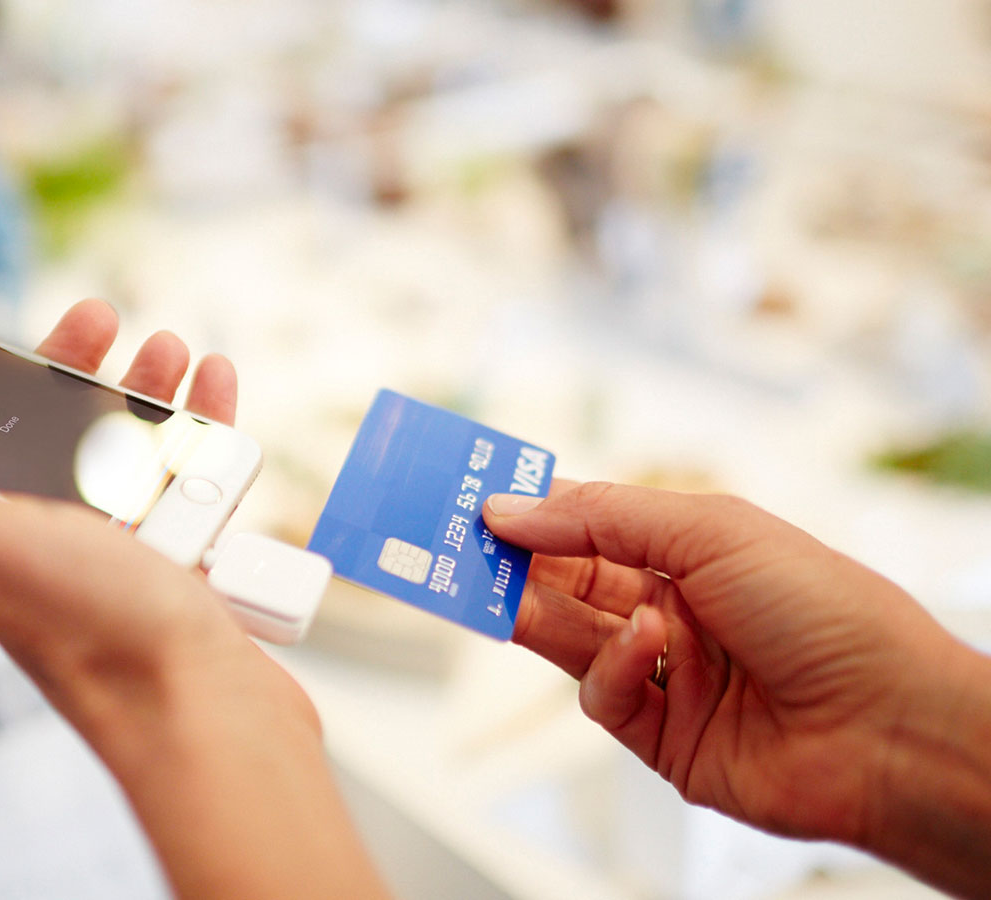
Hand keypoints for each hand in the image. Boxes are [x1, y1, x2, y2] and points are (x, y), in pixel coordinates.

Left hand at [0, 298, 252, 701]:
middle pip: (56, 439)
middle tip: (106, 321)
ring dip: (147, 395)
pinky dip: (201, 436)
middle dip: (81, 373)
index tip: (1, 330)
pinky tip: (215, 398)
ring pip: (129, 457)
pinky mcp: (180, 573)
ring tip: (169, 350)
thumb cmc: (101, 636)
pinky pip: (186, 488)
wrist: (210, 721)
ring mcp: (120, 562)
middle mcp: (51, 549)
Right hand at [484, 482, 990, 895]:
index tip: (471, 500)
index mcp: (690, 553)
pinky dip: (612, 670)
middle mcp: (673, 610)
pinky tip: (644, 649)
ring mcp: (666, 674)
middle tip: (451, 547)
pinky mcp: (661, 737)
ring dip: (533, 612)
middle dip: (509, 562)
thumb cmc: (825, 610)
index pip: (589, 524)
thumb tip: (511, 507)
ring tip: (500, 591)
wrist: (890, 727)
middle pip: (564, 581)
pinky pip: (603, 697)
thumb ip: (601, 517)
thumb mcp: (709, 530)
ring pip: (568, 638)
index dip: (532, 511)